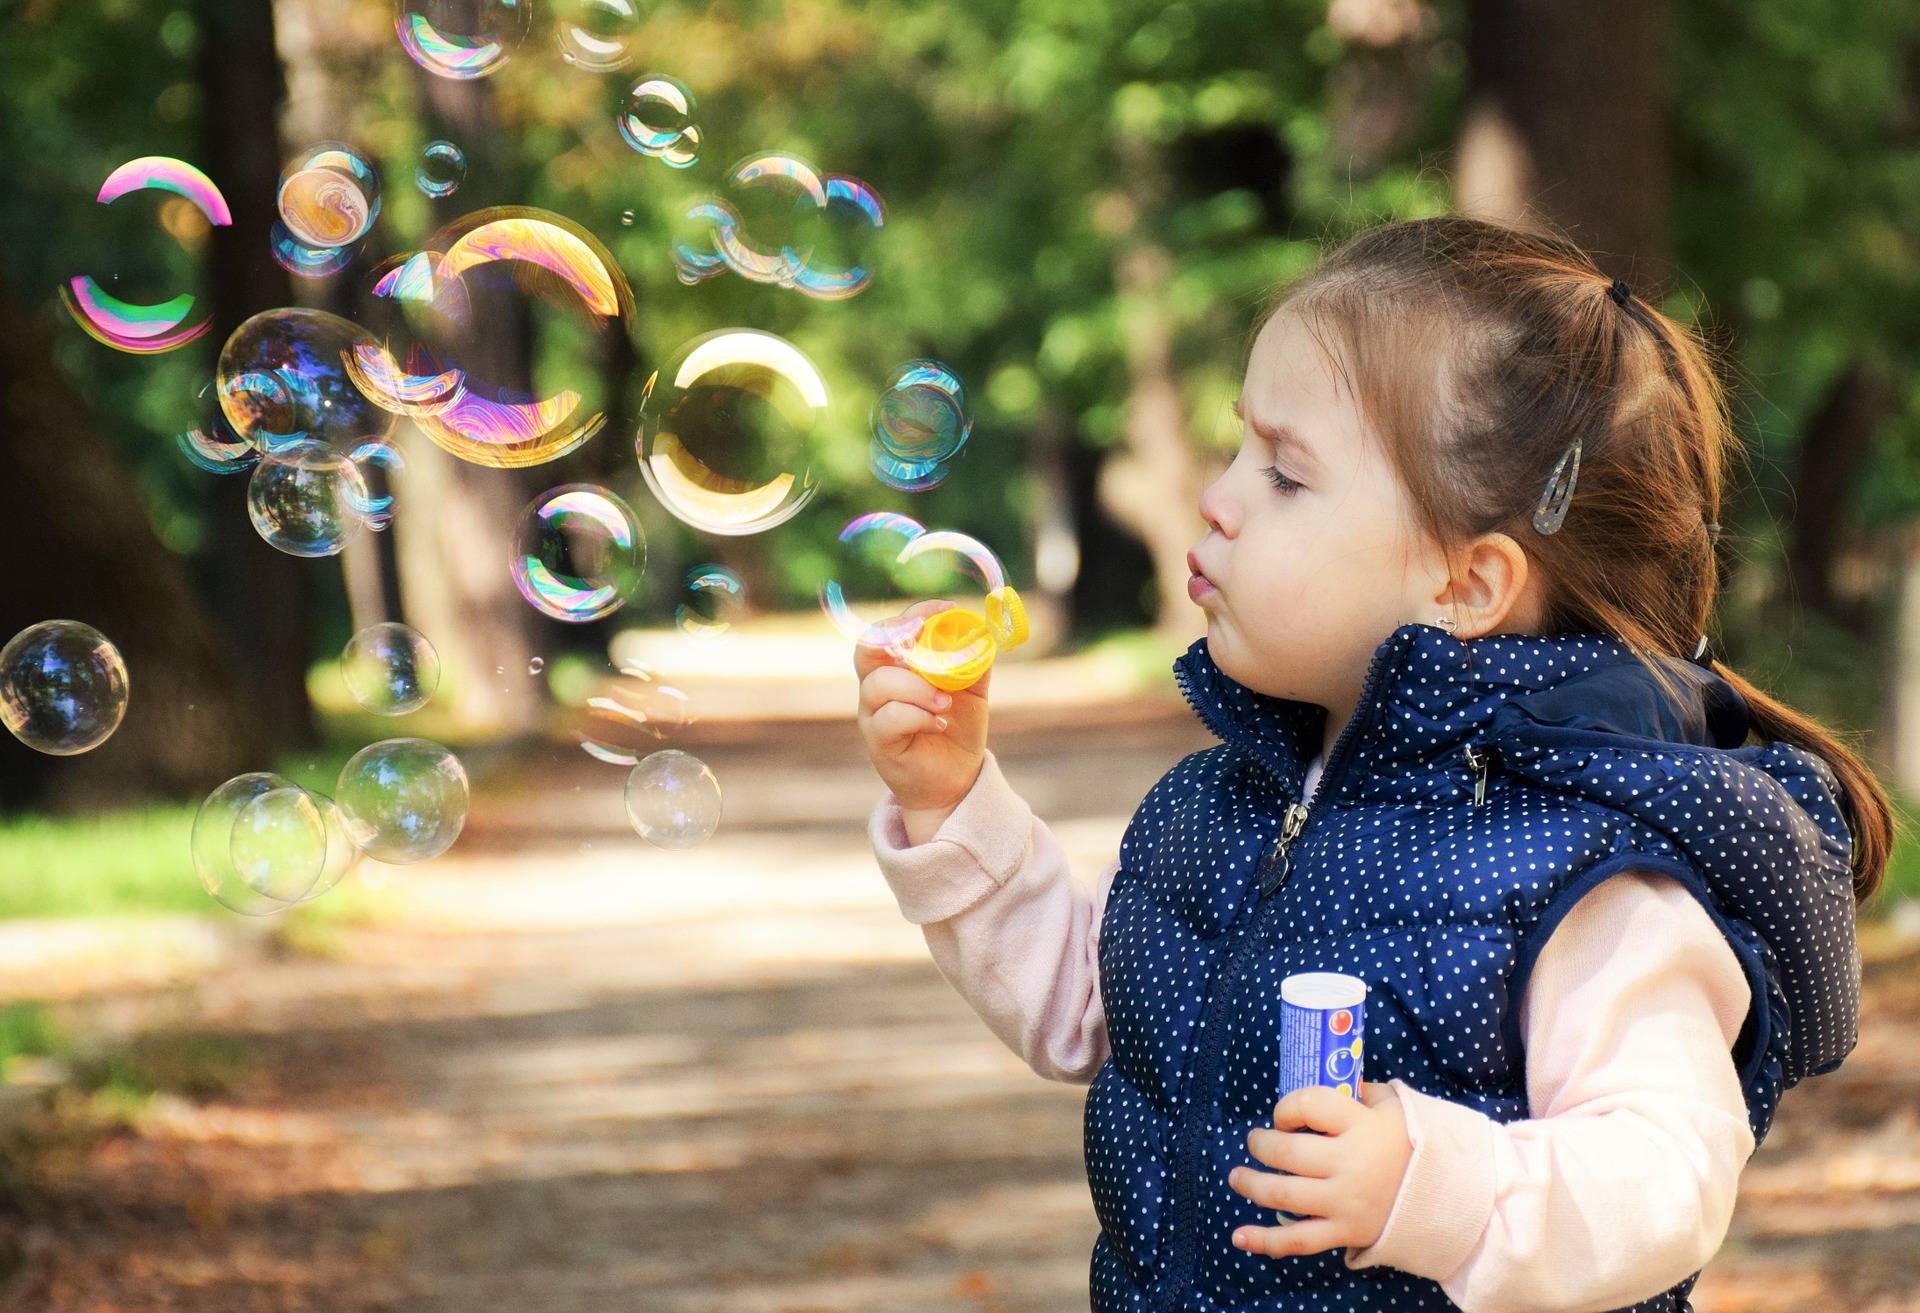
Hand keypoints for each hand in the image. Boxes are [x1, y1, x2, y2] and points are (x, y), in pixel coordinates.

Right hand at [855, 599, 991, 819]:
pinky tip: (938, 723)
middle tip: (925, 636)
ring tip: (945, 702)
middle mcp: (877, 686)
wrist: (956, 778)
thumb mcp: (973, 690)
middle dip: (896, 635)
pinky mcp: (879, 742)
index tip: (946, 609)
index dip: (914, 613)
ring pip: (879, 684)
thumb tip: (983, 631)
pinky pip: (888, 719)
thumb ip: (975, 660)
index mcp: (897, 666)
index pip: (891, 629)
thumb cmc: (957, 728)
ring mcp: (873, 714)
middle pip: (867, 648)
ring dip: (917, 687)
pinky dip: (917, 716)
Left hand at [1226, 1080, 1411, 1258]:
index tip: (1284, 1116)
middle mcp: (1350, 1164)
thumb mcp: (1396, 1107)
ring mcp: (1345, 1201)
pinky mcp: (1345, 1232)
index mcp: (1362, 1126)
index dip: (1286, 1107)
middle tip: (1255, 1141)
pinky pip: (1298, 1240)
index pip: (1307, 1104)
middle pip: (1287, 1152)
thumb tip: (1334, 1079)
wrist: (1450, 1198)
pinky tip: (1239, 1236)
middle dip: (1261, 1145)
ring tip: (1237, 1177)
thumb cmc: (1415, 1146)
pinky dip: (1265, 1241)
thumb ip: (1363, 1093)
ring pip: (1283, 1194)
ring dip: (1251, 1185)